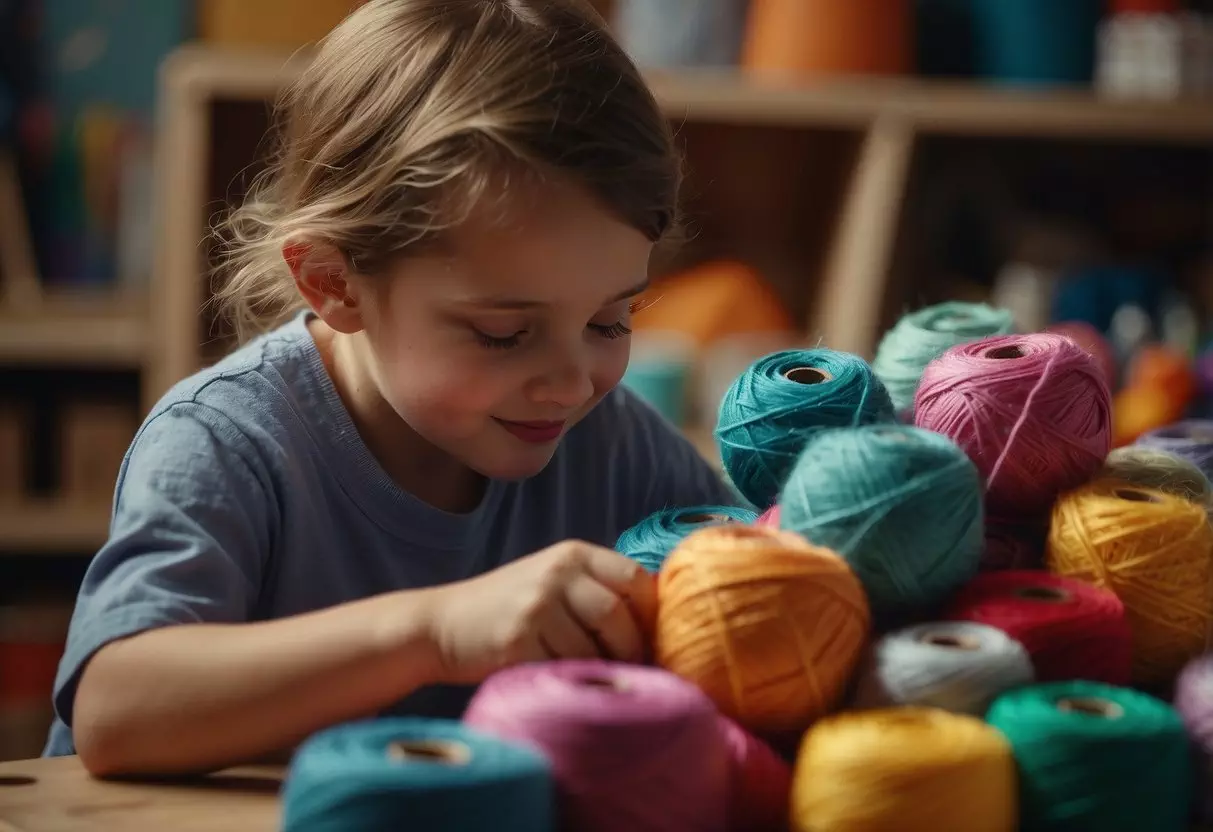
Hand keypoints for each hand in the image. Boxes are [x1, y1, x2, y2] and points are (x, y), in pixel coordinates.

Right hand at [424, 540, 657, 683]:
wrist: (441, 625)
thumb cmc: (508, 609)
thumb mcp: (552, 581)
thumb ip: (596, 590)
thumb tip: (655, 627)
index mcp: (572, 554)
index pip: (634, 576)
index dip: (648, 612)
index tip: (647, 637)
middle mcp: (555, 573)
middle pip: (616, 614)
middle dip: (627, 649)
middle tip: (626, 670)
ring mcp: (535, 606)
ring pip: (591, 649)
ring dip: (595, 670)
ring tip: (587, 676)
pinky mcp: (517, 641)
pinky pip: (561, 669)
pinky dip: (566, 681)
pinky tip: (556, 679)